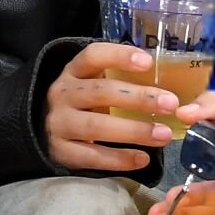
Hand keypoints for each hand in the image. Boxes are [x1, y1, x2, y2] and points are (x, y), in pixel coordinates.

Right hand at [43, 42, 181, 172]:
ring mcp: (59, 123)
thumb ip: (120, 80)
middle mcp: (62, 94)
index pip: (93, 56)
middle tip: (171, 104)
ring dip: (134, 130)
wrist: (43, 131)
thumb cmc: (81, 103)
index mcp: (73, 71)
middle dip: (138, 98)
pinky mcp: (60, 151)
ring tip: (164, 135)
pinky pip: (92, 156)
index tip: (148, 62)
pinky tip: (143, 158)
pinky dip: (119, 158)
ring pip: (96, 126)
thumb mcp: (91, 83)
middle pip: (100, 92)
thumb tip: (168, 84)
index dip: (119, 56)